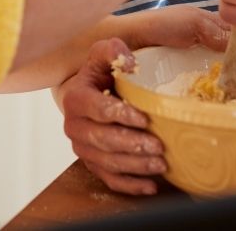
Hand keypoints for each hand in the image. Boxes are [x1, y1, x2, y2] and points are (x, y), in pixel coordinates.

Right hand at [56, 8, 227, 194]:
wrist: (90, 93)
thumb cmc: (102, 72)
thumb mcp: (104, 53)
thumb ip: (113, 50)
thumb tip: (130, 63)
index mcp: (75, 99)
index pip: (98, 110)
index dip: (121, 115)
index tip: (145, 119)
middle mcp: (74, 126)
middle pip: (103, 140)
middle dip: (132, 145)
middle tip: (159, 147)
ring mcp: (82, 148)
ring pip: (107, 162)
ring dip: (135, 166)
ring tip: (161, 165)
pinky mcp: (92, 164)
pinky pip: (109, 179)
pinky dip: (130, 185)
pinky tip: (150, 186)